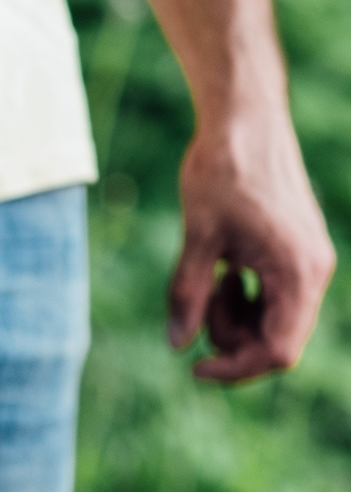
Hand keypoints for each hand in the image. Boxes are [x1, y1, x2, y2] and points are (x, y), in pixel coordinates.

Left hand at [168, 107, 334, 380]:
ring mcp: (309, 262)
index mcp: (297, 273)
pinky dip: (247, 296)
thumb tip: (178, 345)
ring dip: (236, 316)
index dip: (236, 369)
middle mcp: (314, 272)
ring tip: (209, 280)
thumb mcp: (197, 238)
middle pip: (277, 340)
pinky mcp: (298, 252)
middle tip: (195, 306)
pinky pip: (276, 296)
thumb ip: (189, 295)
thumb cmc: (220, 174)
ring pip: (275, 320)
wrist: (245, 123)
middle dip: (231, 337)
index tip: (194, 367)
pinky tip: (224, 271)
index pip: (278, 351)